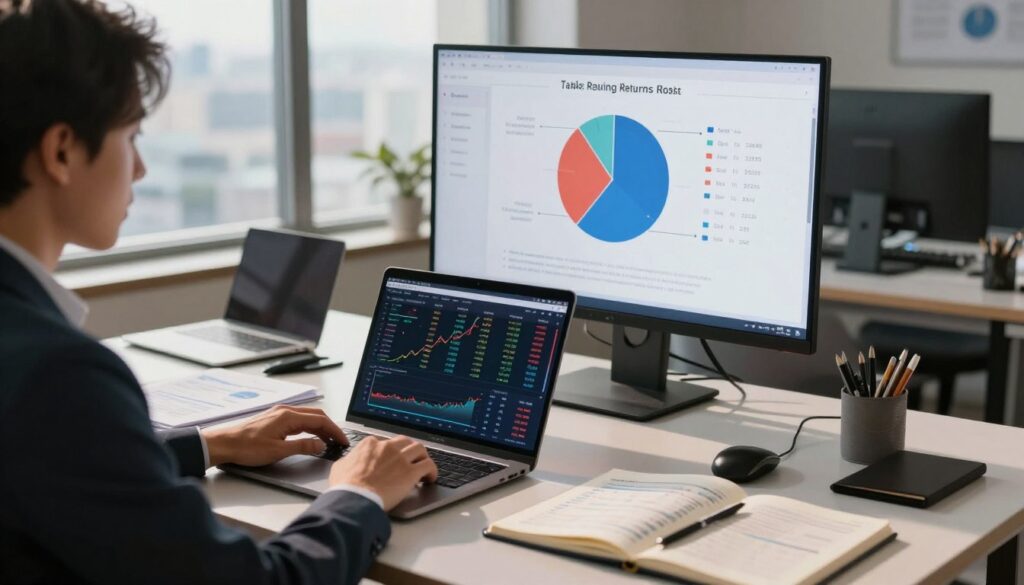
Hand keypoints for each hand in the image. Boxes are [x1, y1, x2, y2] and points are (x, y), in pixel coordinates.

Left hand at [201, 404, 346, 466]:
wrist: (224, 444)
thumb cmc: (246, 447)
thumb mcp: (278, 451)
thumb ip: (302, 447)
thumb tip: (320, 445)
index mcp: (288, 416)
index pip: (320, 420)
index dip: (335, 431)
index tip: (343, 440)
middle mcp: (285, 411)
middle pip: (316, 416)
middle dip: (330, 428)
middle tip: (339, 440)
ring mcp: (278, 414)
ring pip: (307, 418)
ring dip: (320, 428)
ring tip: (327, 441)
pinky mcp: (273, 419)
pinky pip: (298, 420)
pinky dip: (308, 428)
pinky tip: (309, 437)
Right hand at [329, 435, 437, 509]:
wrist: (354, 498)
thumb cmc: (345, 486)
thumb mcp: (340, 467)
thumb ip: (349, 460)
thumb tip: (349, 461)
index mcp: (370, 444)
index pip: (386, 442)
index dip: (391, 452)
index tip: (393, 460)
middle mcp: (387, 447)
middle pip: (405, 442)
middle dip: (410, 450)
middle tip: (412, 459)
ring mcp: (400, 459)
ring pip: (420, 449)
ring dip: (423, 457)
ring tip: (424, 467)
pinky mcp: (410, 473)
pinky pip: (428, 465)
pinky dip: (432, 471)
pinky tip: (430, 478)